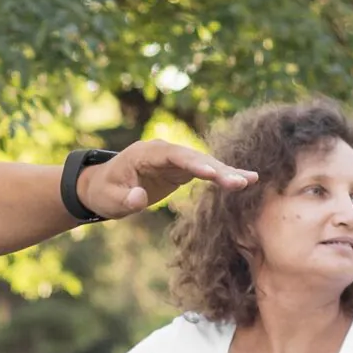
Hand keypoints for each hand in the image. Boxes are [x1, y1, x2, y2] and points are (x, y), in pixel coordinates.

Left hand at [76, 139, 256, 219]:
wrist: (102, 187)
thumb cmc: (104, 192)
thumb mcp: (109, 199)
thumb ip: (124, 199)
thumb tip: (139, 199)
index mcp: (145, 154)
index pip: (172, 156)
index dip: (192, 163)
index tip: (211, 172)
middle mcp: (163, 152)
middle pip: (194, 158)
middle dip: (218, 169)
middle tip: (241, 181)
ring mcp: (173, 160)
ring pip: (203, 163)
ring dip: (226, 172)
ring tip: (251, 181)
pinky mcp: (180, 170)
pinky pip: (204, 172)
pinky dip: (222, 177)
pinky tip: (245, 181)